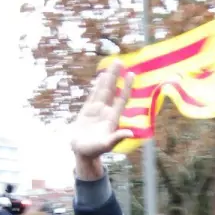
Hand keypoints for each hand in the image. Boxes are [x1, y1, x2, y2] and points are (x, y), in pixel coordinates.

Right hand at [70, 61, 135, 179]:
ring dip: (106, 78)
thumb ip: (117, 138)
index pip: (121, 99)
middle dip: (115, 76)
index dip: (126, 87)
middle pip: (111, 90)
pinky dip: (96, 87)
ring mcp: (96, 110)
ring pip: (102, 90)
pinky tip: (99, 78)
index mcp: (113, 118)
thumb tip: (131, 133)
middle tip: (119, 60)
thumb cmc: (95, 151)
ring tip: (111, 65)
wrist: (82, 153)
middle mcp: (106, 111)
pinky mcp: (87, 111)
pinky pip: (92, 96)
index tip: (131, 74)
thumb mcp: (106, 145)